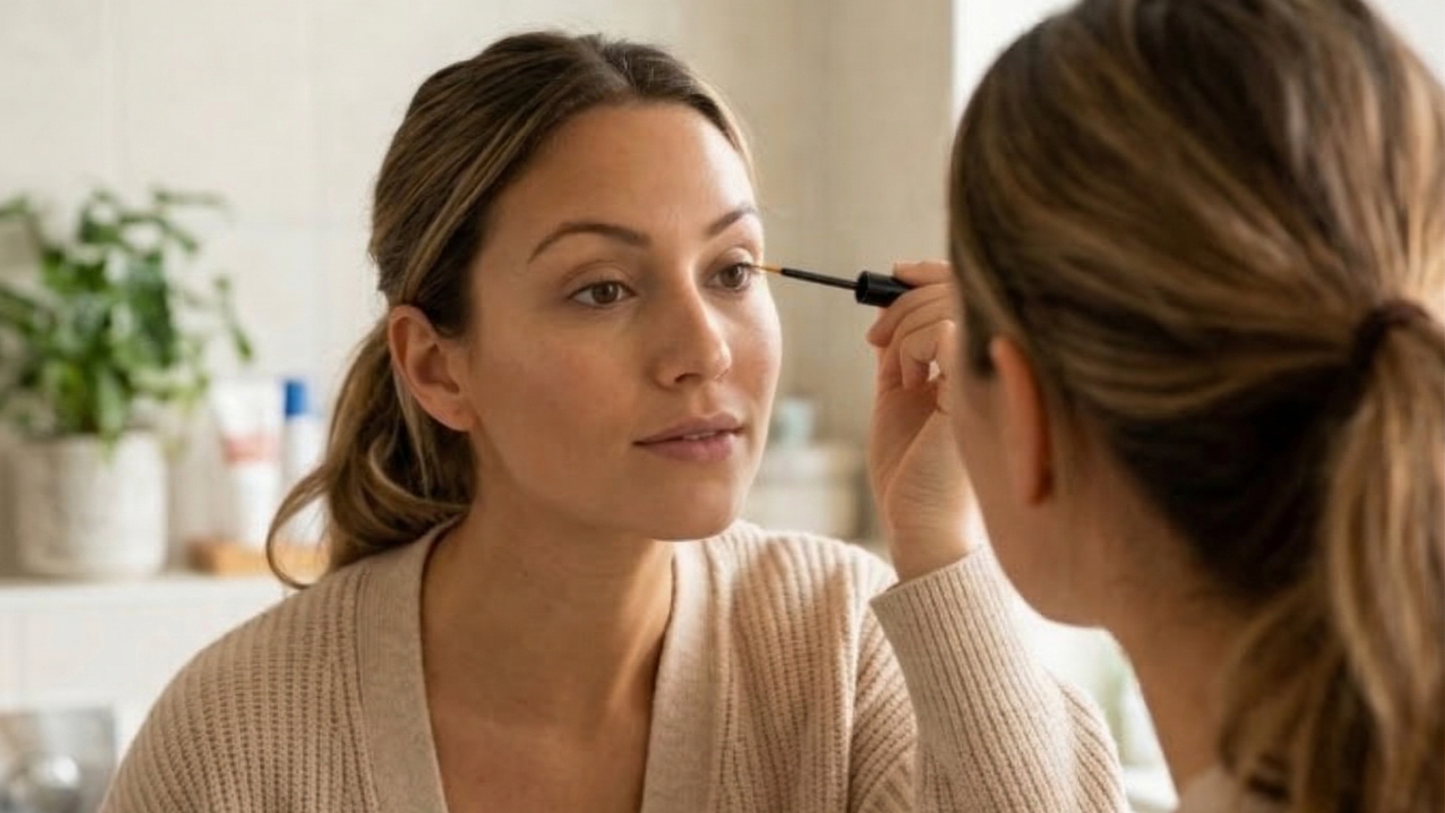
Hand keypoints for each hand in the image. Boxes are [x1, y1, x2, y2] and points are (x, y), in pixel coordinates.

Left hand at [865, 260, 975, 580]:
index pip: (971, 290)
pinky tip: (909, 380)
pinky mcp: (981, 387)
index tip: (895, 274)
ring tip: (898, 372)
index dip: (933, 273)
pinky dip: (913, 344)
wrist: (917, 521)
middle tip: (875, 335)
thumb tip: (891, 297)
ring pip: (947, 305)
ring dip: (904, 328)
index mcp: (982, 361)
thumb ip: (903, 347)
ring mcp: (995, 373)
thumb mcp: (900, 393)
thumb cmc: (912, 468)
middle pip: (958, 288)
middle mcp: (997, 363)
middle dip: (905, 300)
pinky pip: (945, 331)